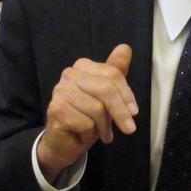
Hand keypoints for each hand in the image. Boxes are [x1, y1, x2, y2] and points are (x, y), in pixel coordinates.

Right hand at [37, 44, 137, 179]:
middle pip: (106, 89)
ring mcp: (60, 91)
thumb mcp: (106, 96)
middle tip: (129, 128)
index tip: (134, 112)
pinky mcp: (56, 109)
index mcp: (83, 66)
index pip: (113, 74)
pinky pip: (86, 123)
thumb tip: (125, 48)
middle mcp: (69, 74)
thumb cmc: (87, 118)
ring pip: (97, 108)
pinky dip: (90, 134)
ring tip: (101, 132)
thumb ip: (115, 72)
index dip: (127, 95)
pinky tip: (83, 135)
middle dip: (121, 112)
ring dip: (103, 126)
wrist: (64, 142)